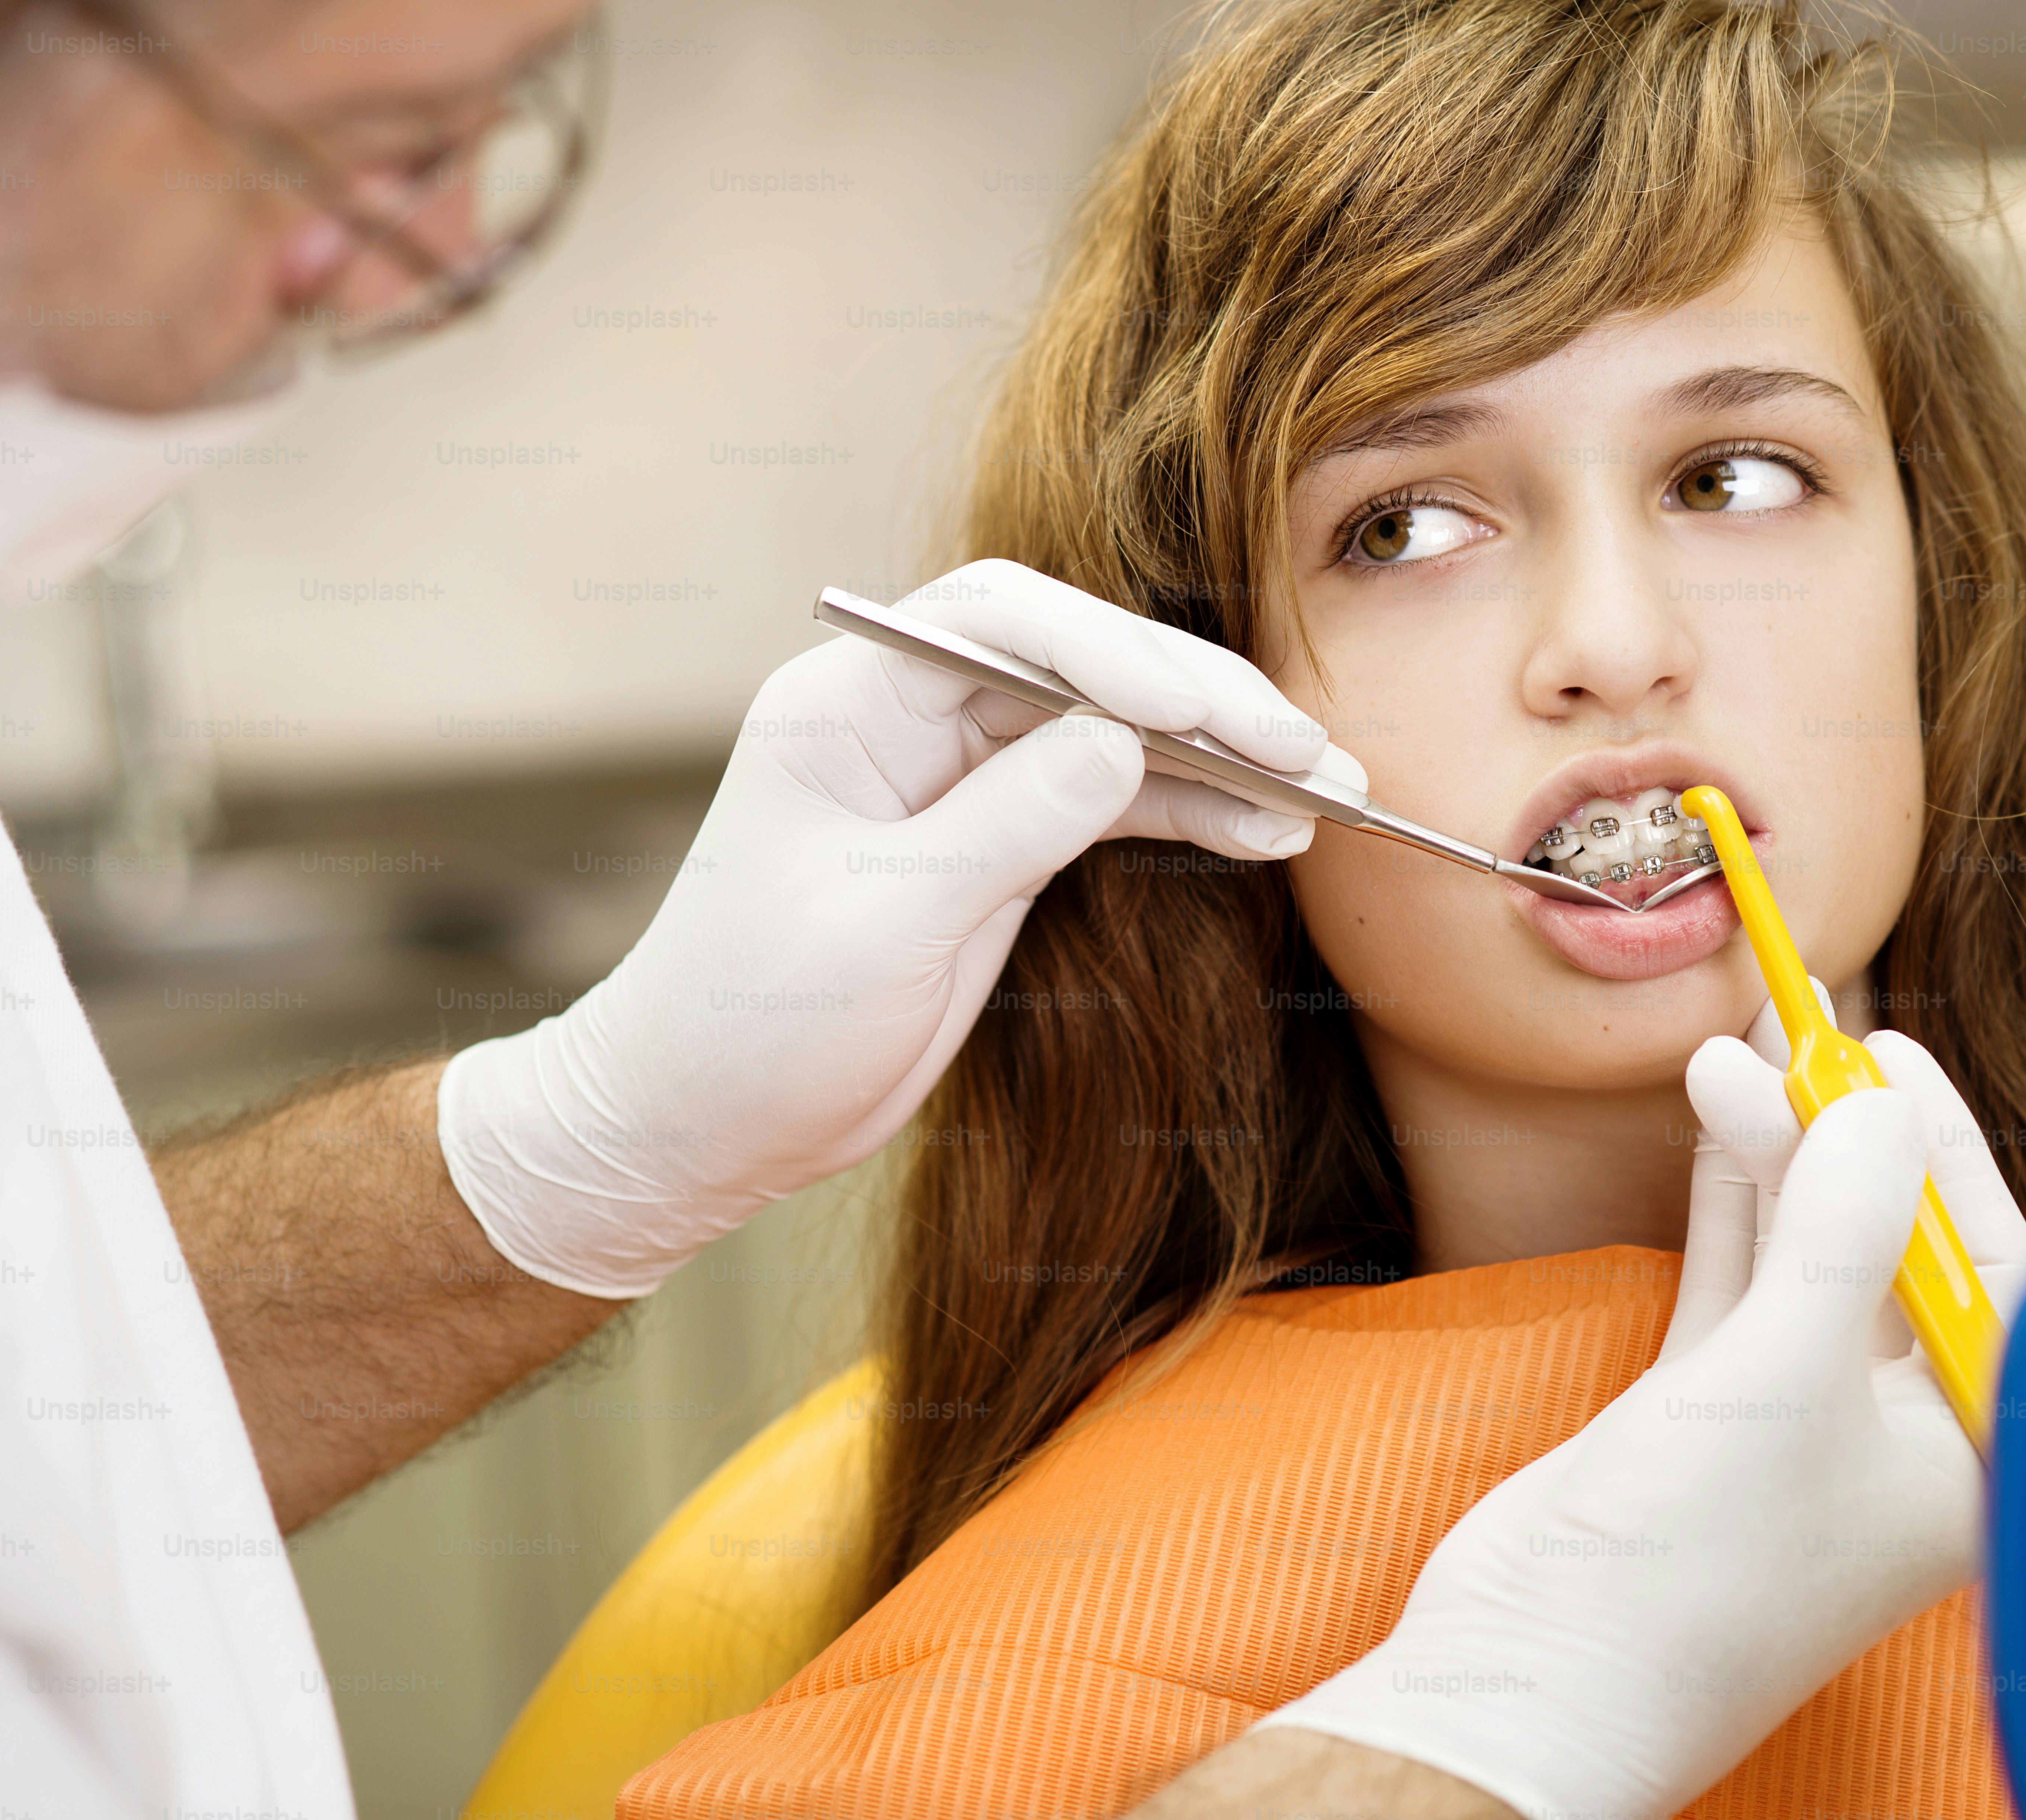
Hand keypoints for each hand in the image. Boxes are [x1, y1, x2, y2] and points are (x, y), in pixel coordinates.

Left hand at [436, 559, 1359, 1296]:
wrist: (698, 1123)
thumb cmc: (752, 1024)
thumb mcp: (884, 924)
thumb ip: (1005, 823)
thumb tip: (1120, 742)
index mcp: (850, 705)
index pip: (1004, 625)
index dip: (1114, 652)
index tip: (1201, 707)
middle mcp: (909, 721)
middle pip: (1078, 669)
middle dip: (1199, 704)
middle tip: (1309, 747)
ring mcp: (960, 780)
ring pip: (1112, 736)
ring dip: (1218, 761)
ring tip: (1327, 790)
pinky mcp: (998, 843)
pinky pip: (1111, 806)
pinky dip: (1190, 817)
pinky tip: (1269, 833)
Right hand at [1254, 1022, 2025, 1819]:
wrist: (1537, 1679)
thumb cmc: (1693, 1563)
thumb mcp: (1786, 1373)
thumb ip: (1842, 1224)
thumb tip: (1884, 1098)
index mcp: (1965, 1461)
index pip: (1989, 1273)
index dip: (1947, 1156)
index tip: (1893, 1057)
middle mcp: (1896, 1440)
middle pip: (1894, 1252)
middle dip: (1849, 1142)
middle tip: (1807, 1037)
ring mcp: (1794, 1424)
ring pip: (1805, 1255)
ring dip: (1776, 1155)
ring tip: (1730, 1052)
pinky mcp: (1705, 1414)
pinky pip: (1738, 1281)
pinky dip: (1727, 1203)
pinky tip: (1714, 1120)